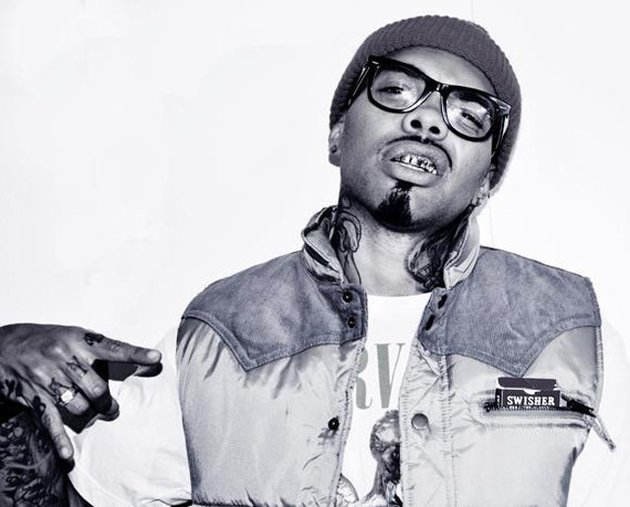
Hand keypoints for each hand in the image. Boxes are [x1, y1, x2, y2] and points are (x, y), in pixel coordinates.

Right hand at [0, 324, 161, 460]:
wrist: (5, 345)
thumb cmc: (48, 340)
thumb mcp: (73, 335)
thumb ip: (96, 350)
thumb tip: (128, 363)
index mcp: (79, 339)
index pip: (113, 348)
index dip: (136, 354)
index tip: (155, 359)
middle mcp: (64, 358)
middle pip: (97, 387)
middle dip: (107, 401)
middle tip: (112, 407)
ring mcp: (47, 378)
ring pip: (79, 406)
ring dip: (91, 414)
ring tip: (96, 413)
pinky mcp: (34, 397)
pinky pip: (50, 420)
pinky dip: (59, 439)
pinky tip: (68, 454)